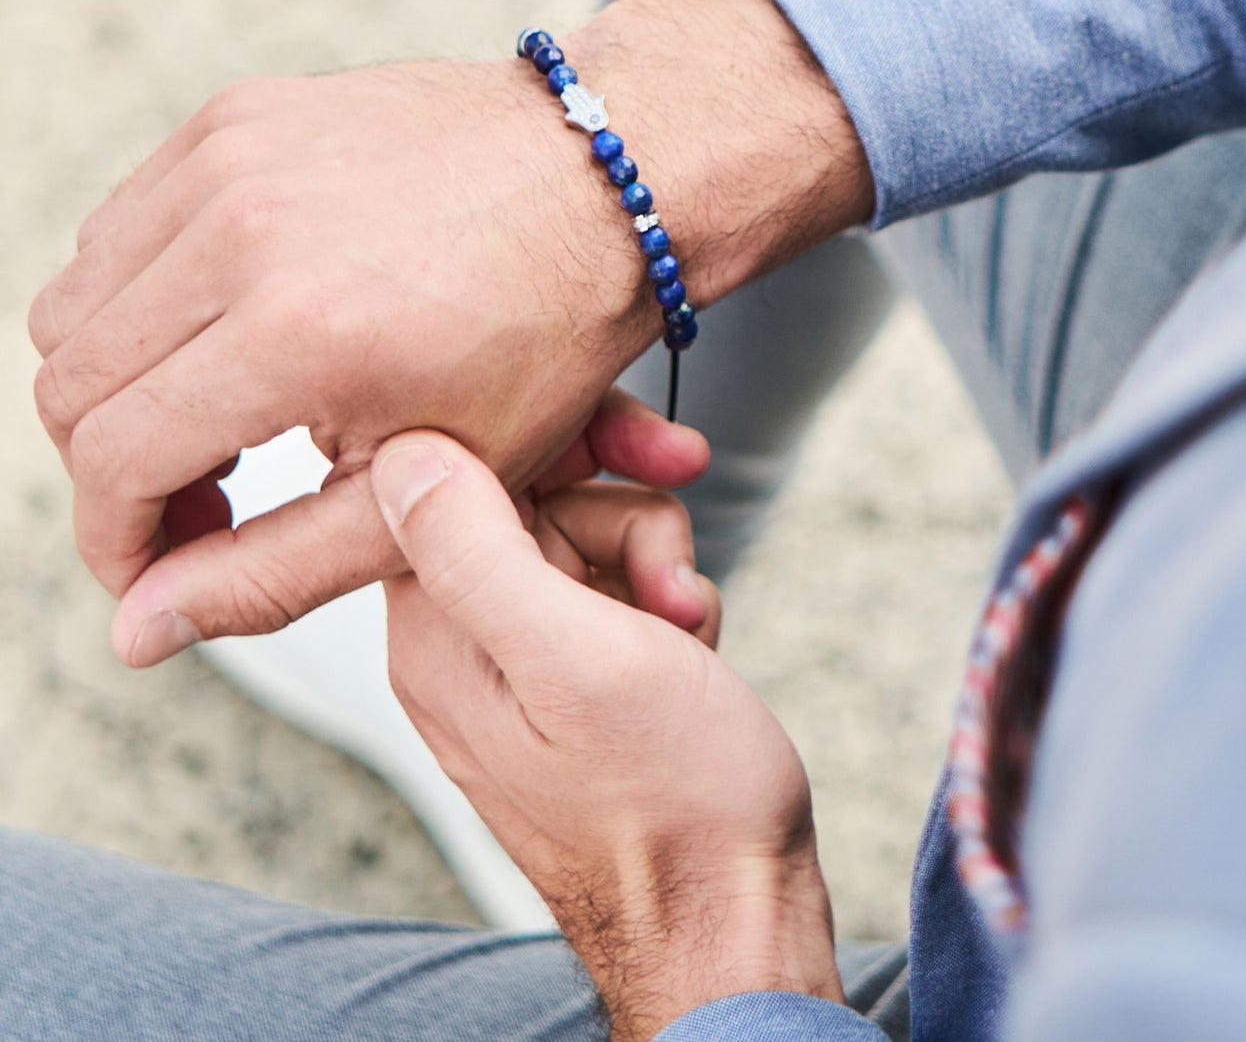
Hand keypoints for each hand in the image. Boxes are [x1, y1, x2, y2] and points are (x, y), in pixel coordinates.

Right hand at [29, 0, 871, 661]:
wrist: (604, 182)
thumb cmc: (546, 331)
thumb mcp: (434, 483)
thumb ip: (275, 569)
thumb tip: (142, 626)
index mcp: (297, 332)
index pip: (111, 461)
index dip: (119, 538)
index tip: (163, 559)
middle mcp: (243, 229)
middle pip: (70, 383)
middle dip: (116, 470)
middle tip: (205, 497)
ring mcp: (233, 155)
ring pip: (77, 303)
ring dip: (123, 382)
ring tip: (221, 416)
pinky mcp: (237, 114)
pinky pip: (123, 226)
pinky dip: (145, 295)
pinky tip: (231, 328)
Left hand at [376, 430, 843, 1040]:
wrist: (734, 909)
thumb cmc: (671, 801)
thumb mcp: (577, 660)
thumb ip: (478, 549)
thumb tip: (400, 448)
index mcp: (438, 634)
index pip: (460, 476)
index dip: (553, 448)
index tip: (636, 450)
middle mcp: (466, 642)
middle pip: (534, 500)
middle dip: (624, 518)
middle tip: (675, 580)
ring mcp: (524, 660)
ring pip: (587, 537)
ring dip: (656, 562)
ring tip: (687, 629)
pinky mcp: (576, 676)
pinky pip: (615, 588)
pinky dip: (664, 601)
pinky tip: (690, 650)